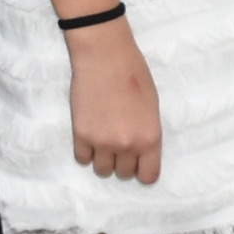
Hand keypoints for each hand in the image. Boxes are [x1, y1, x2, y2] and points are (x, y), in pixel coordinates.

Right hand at [66, 19, 160, 182]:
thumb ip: (146, 133)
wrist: (105, 57)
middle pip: (123, 174)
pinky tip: (89, 135)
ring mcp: (103, 143)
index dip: (143, 170)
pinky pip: (82, 159)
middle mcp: (127, 145)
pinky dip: (86, 151)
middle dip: (122, 161)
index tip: (138, 162)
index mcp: (150, 138)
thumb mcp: (152, 107)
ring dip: (103, 158)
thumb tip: (138, 151)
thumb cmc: (134, 74)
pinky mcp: (81, 136)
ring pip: (102, 170)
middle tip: (119, 142)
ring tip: (103, 139)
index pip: (148, 176)